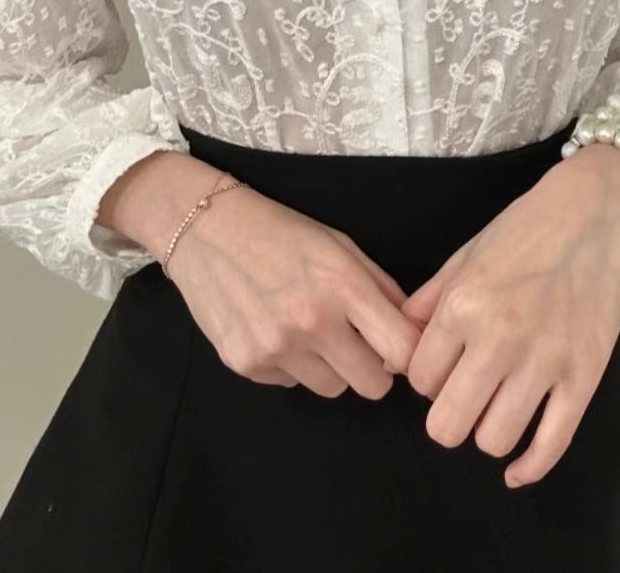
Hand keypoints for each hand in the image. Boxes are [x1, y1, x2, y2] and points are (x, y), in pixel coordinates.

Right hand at [165, 182, 422, 400]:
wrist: (206, 230)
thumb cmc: (282, 232)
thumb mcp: (341, 246)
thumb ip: (381, 289)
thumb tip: (413, 334)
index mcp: (343, 287)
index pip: (401, 351)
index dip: (410, 354)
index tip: (401, 349)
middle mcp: (311, 323)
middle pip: (373, 386)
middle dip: (373, 369)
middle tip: (358, 344)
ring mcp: (276, 348)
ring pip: (332, 389)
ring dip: (330, 368)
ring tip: (309, 330)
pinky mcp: (245, 365)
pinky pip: (290, 383)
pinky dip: (291, 365)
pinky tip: (274, 328)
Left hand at [399, 144, 619, 487]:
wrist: (594, 213)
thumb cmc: (524, 229)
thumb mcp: (462, 258)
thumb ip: (425, 307)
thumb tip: (393, 354)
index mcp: (463, 306)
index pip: (419, 379)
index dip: (425, 379)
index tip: (440, 367)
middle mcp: (500, 338)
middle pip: (449, 423)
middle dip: (446, 418)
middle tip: (460, 397)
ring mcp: (545, 361)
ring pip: (494, 439)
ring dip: (486, 431)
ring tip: (492, 407)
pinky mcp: (584, 376)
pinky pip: (552, 443)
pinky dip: (529, 467)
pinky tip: (515, 469)